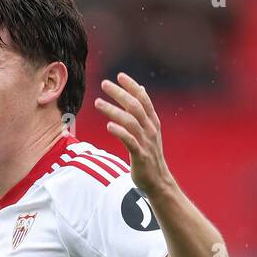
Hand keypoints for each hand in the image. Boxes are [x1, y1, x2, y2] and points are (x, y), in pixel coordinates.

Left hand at [94, 72, 172, 197]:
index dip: (131, 86)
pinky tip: (109, 126)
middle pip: (135, 106)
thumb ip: (144, 111)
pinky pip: (130, 141)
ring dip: (113, 110)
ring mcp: (146, 142)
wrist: (158, 182)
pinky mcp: (140, 156)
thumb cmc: (150, 155)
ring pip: (130, 121)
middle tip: (104, 84)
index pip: (143, 99)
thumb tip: (141, 88)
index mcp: (153, 122)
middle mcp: (150, 129)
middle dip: (119, 93)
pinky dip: (120, 132)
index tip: (119, 75)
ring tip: (98, 103)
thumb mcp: (149, 130)